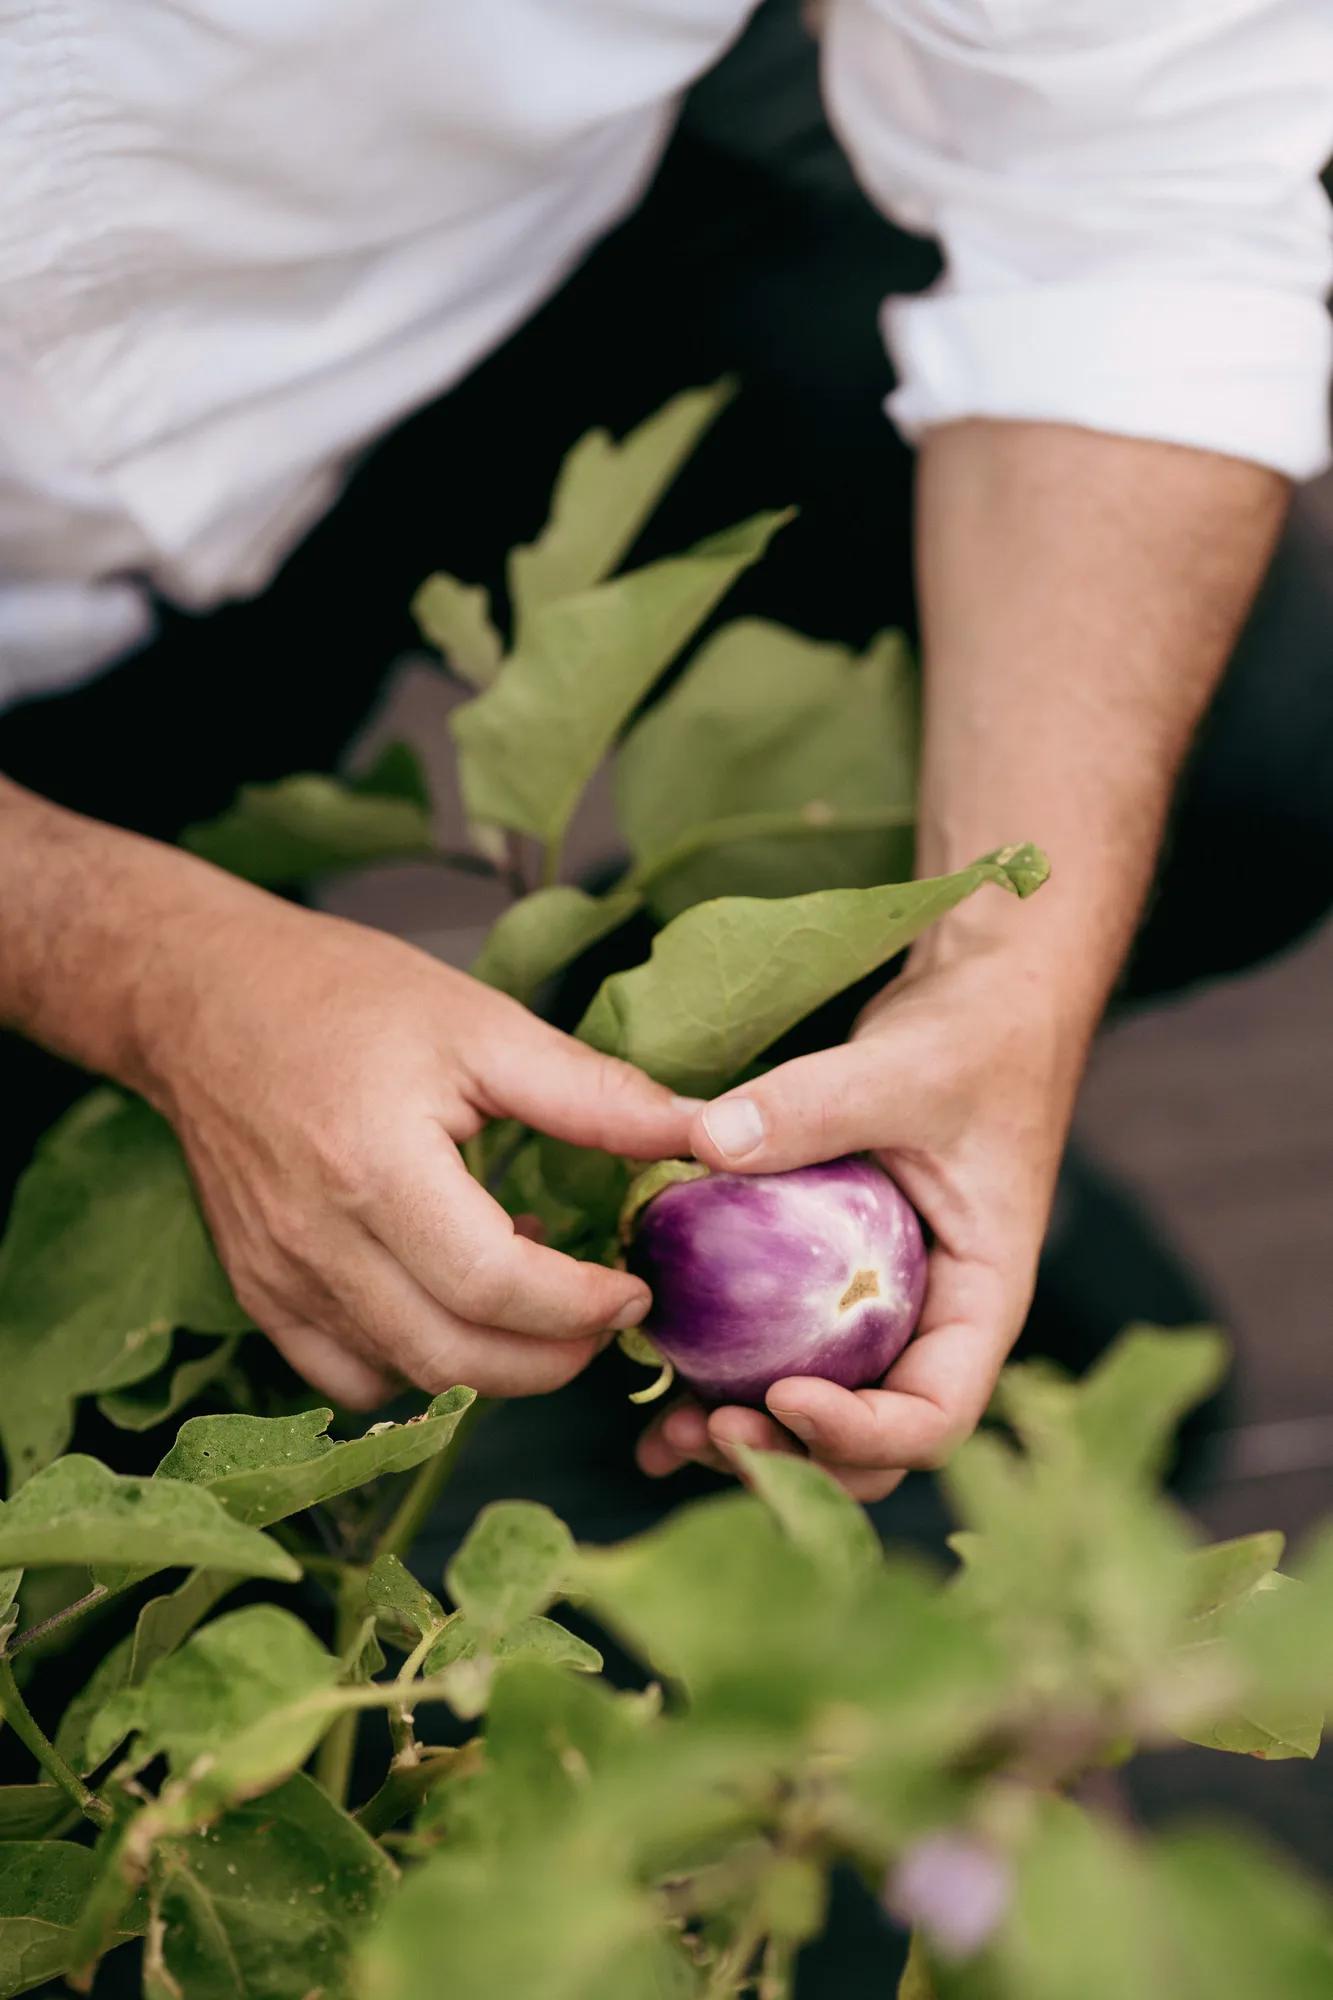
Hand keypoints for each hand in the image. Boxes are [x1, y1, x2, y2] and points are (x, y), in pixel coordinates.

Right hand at [137, 890, 694, 1407]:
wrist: (205, 998)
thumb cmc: (346, 998)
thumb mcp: (482, 1025)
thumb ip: (594, 1093)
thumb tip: (701, 1131)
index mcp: (375, 1171)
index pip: (495, 1289)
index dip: (582, 1307)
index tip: (635, 1288)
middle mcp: (317, 1243)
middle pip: (454, 1360)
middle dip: (553, 1359)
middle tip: (607, 1315)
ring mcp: (279, 1279)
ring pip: (407, 1379)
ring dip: (492, 1364)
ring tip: (536, 1297)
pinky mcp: (259, 1293)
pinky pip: (349, 1376)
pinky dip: (417, 1365)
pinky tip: (452, 1303)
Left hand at [636, 942, 1086, 1499]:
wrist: (984, 992)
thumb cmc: (975, 1033)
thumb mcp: (906, 1067)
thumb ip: (816, 1105)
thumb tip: (704, 1141)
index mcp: (980, 1299)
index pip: (936, 1412)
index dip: (861, 1433)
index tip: (782, 1395)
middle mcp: (930, 1323)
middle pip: (871, 1442)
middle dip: (789, 1457)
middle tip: (701, 1431)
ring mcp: (876, 1306)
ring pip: (818, 1410)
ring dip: (748, 1436)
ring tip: (666, 1435)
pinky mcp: (825, 1279)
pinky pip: (778, 1345)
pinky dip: (723, 1376)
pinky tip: (653, 1387)